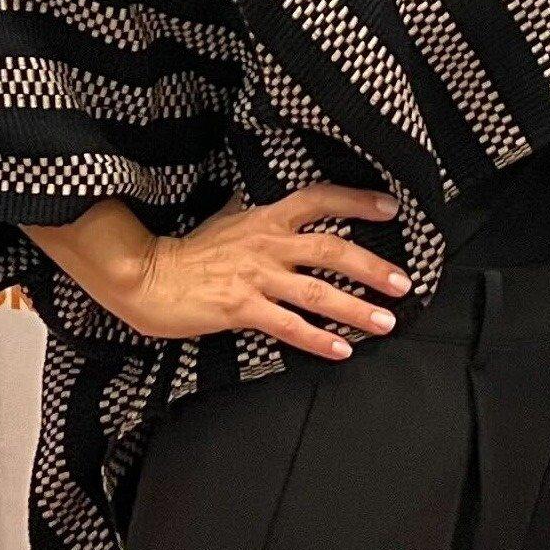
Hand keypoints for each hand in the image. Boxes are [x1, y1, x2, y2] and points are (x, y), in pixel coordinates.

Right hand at [103, 186, 411, 357]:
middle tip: (404, 283)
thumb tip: (275, 204)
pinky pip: (287, 325)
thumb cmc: (187, 252)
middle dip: (372, 266)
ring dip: (355, 308)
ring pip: (316, 291)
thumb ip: (257, 216)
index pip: (319, 199)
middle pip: (331, 250)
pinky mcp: (240, 308)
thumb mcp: (228, 221)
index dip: (356, 200)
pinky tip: (342, 349)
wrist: (145, 276)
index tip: (390, 207)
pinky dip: (317, 338)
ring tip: (387, 322)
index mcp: (266, 218)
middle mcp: (267, 244)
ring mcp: (254, 277)